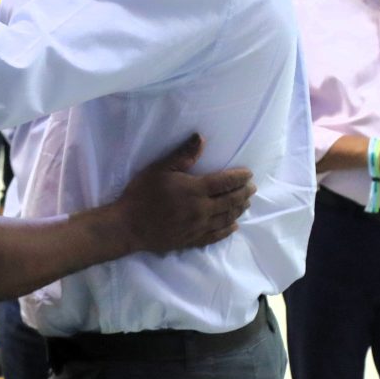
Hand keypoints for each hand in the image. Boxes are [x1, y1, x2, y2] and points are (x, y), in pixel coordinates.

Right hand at [114, 133, 255, 253]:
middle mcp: (202, 210)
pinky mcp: (192, 240)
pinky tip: (233, 226)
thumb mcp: (160, 169)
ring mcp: (198, 227)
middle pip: (230, 201)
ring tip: (246, 204)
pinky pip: (215, 236)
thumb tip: (201, 138)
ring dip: (239, 210)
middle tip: (252, 188)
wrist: (128, 226)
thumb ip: (183, 155)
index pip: (225, 182)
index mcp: (196, 190)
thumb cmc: (141, 194)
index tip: (248, 174)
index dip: (239, 178)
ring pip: (226, 218)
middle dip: (243, 193)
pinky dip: (227, 230)